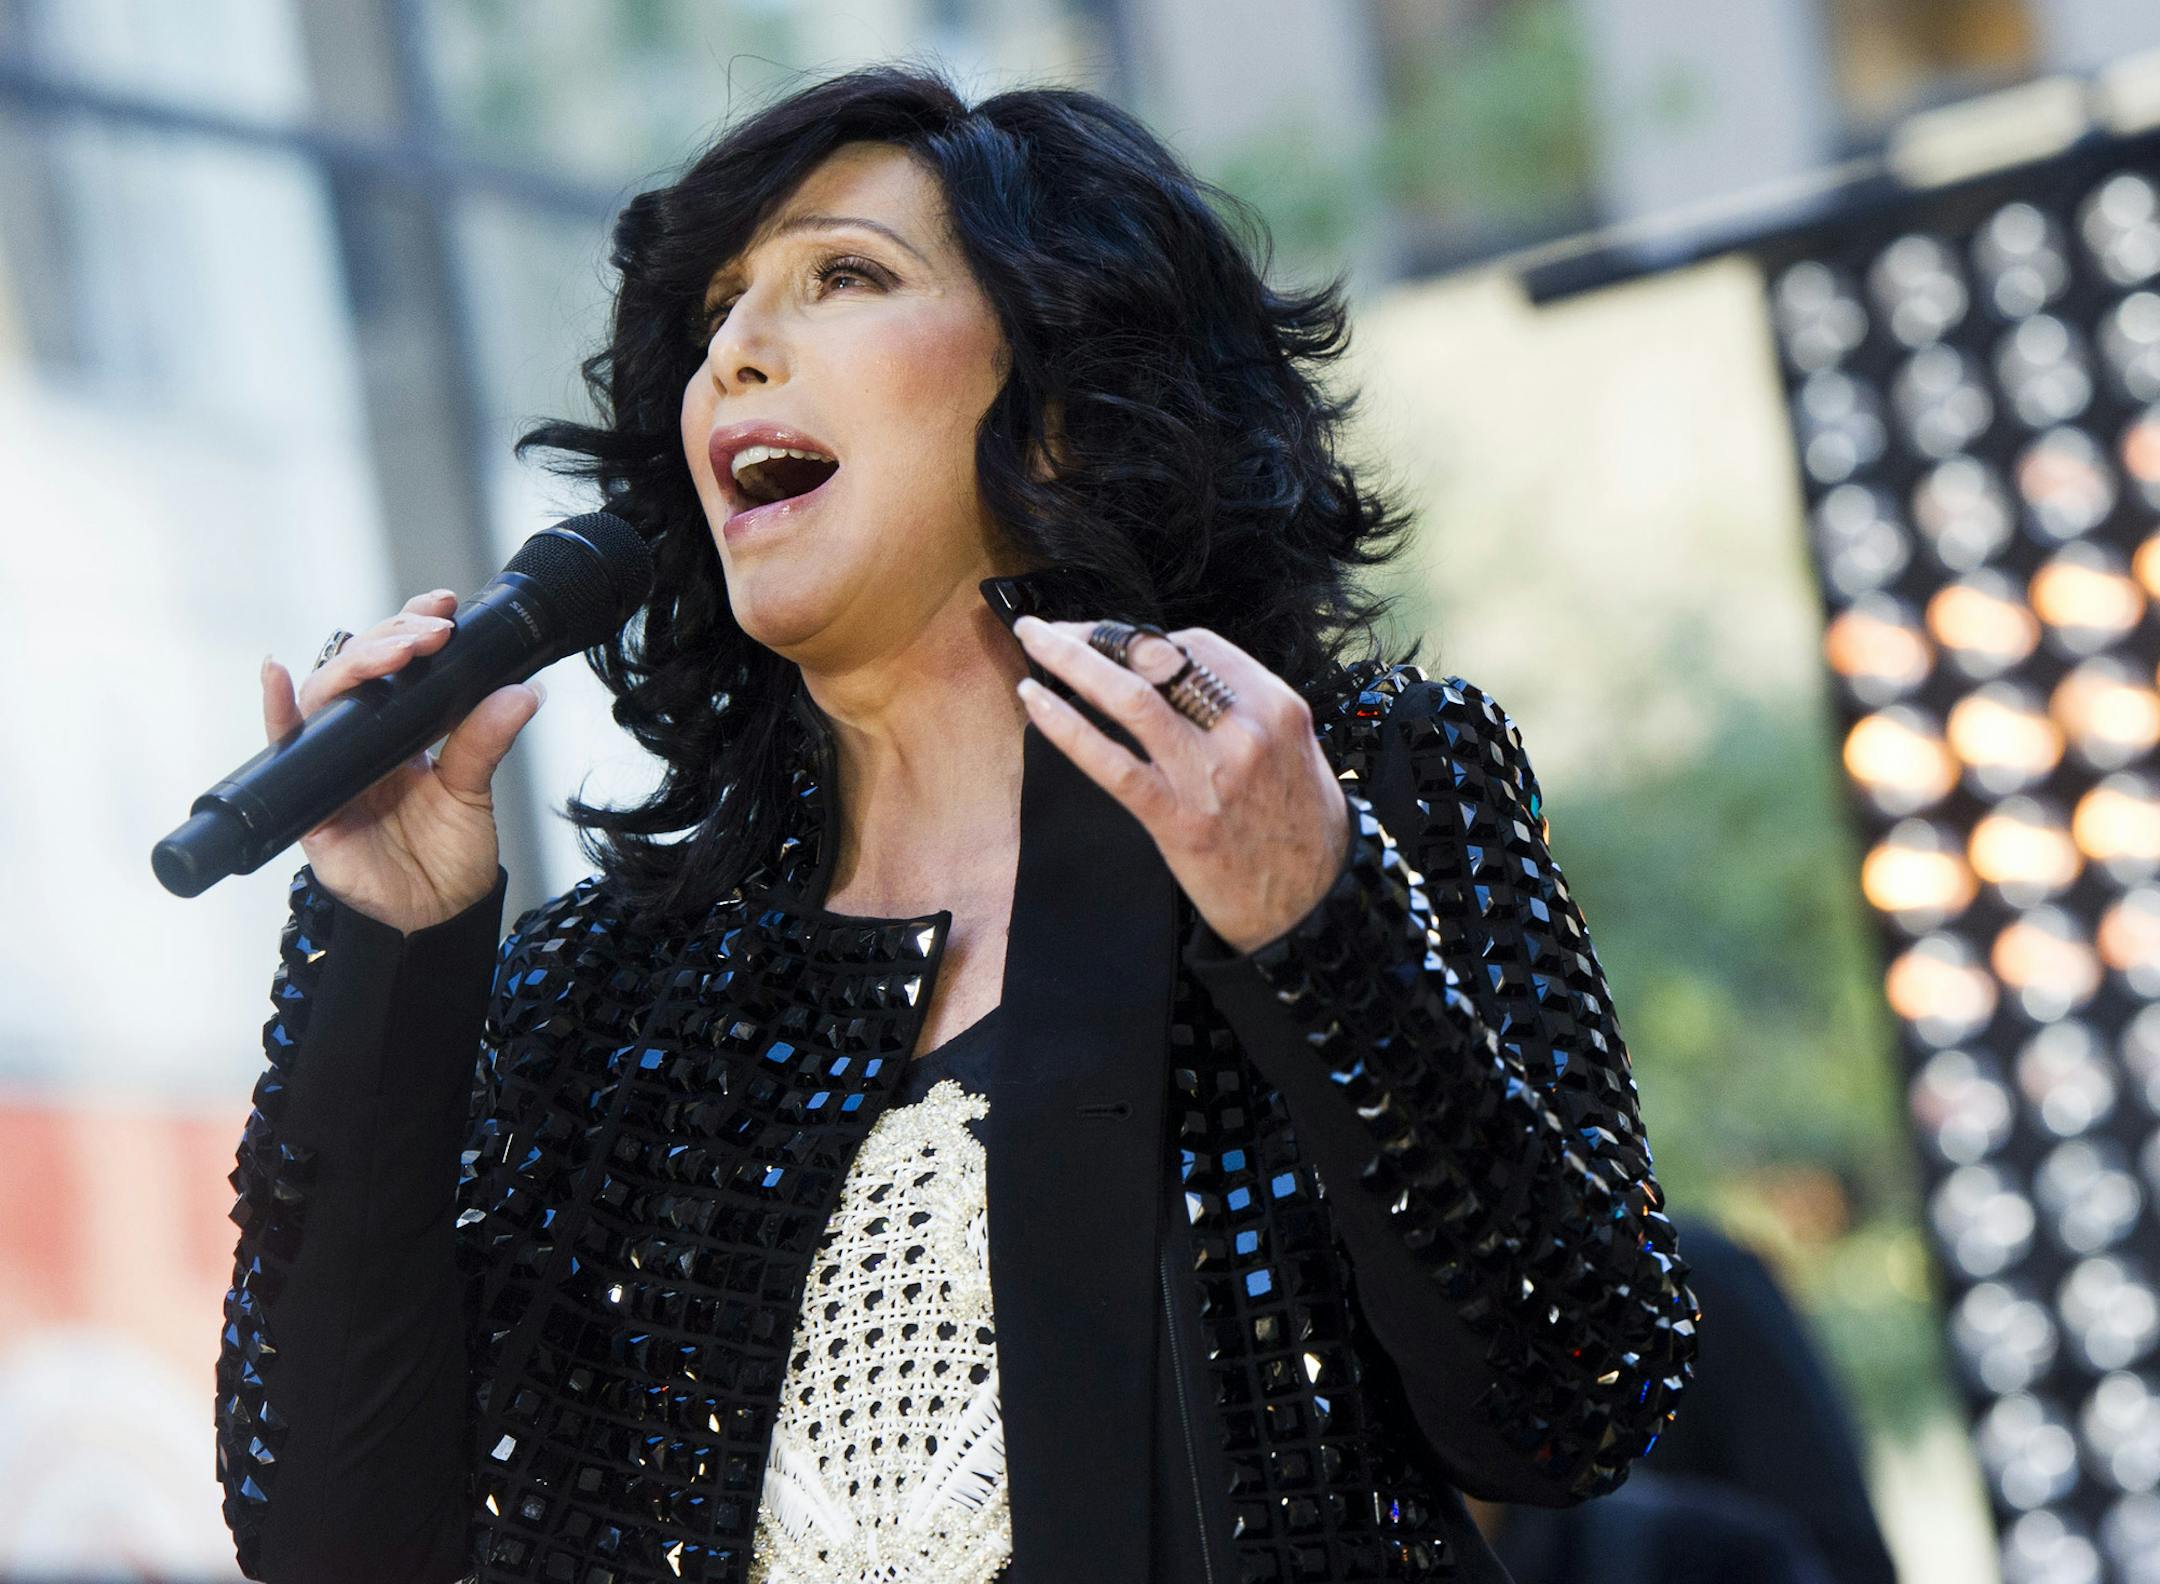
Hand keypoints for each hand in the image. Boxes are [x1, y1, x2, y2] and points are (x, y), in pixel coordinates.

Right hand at [260, 588, 545, 934]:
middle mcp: (361, 740)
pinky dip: (276, 712)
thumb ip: (486, 740)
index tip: (443, 604)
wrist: (434, 918)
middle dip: (393, 639)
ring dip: (354, 665)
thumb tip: (523, 691)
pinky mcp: (309, 802)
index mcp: (400, 731)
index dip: (411, 627)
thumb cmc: (449, 858)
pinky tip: (278, 677)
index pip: (398, 664)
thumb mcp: (473, 792)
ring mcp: (332, 766)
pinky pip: (284, 751)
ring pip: (326, 697)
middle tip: (431, 632)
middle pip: (359, 669)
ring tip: (391, 651)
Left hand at [1011, 614, 1350, 955]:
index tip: (1107, 638)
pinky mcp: (1177, 818)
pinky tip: (1036, 703)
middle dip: (1095, 635)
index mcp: (1275, 705)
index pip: (1197, 645)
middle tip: (1052, 632)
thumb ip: (1243, 710)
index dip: (1141, 635)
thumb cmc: (1301, 829)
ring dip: (1070, 660)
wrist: (1313, 907)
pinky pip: (1111, 763)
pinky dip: (1065, 727)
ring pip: (1129, 697)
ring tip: (1032, 642)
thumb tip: (1177, 679)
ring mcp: (1208, 773)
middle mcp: (1244, 730)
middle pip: (1158, 658)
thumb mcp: (1294, 748)